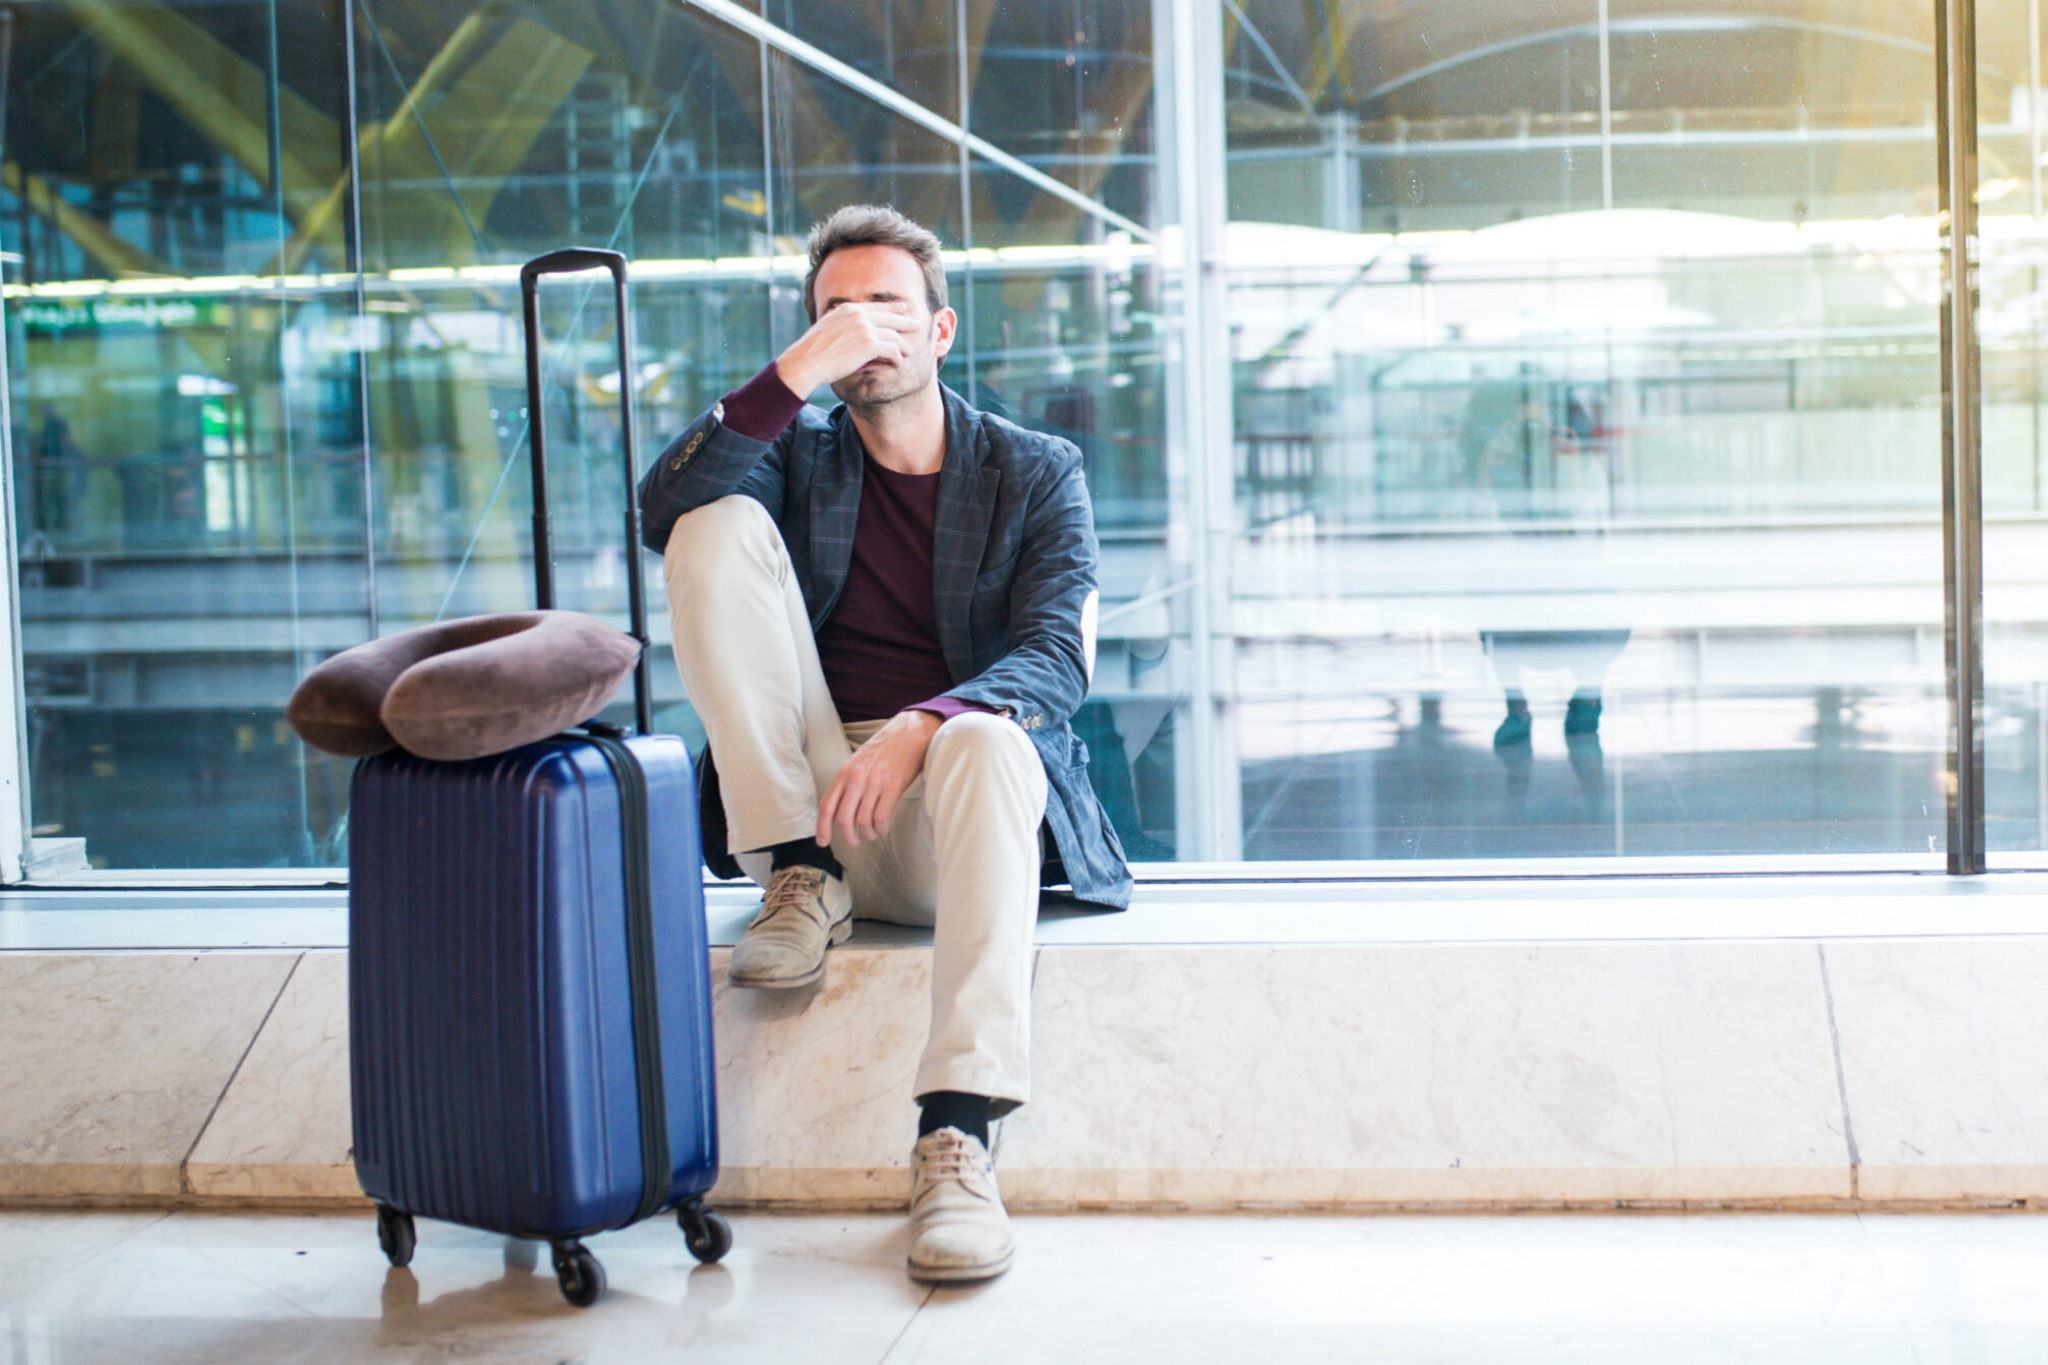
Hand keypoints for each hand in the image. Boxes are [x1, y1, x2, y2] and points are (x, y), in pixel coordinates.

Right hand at [775, 303, 920, 395]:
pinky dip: (897, 358)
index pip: (876, 306)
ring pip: (893, 335)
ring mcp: (865, 328)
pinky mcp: (870, 344)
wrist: (806, 361)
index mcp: (847, 309)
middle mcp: (858, 315)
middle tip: (916, 324)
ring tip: (909, 352)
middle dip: (905, 321)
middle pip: (890, 317)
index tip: (903, 308)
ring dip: (903, 345)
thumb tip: (856, 333)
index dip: (892, 307)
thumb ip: (843, 326)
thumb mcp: (827, 329)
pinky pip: (892, 350)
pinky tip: (898, 364)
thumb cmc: (812, 352)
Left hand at [816, 710, 940, 846]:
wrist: (909, 732)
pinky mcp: (893, 787)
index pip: (827, 805)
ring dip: (867, 834)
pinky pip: (881, 817)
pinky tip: (883, 828)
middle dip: (847, 837)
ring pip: (863, 821)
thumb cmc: (885, 748)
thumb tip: (840, 810)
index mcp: (844, 772)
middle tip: (854, 842)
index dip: (822, 827)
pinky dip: (880, 828)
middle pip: (843, 818)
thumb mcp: (858, 762)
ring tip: (871, 834)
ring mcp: (874, 782)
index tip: (823, 842)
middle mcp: (856, 778)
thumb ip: (848, 783)